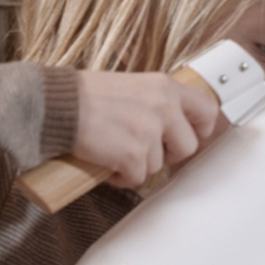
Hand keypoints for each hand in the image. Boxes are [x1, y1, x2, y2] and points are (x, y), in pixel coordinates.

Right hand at [71, 70, 221, 187]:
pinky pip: (138, 179)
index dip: (200, 129)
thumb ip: (156, 102)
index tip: (187, 136)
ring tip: (116, 152)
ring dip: (138, 165)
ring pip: (158, 165)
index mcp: (165, 86)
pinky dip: (122, 178)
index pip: (207, 109)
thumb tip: (171, 124)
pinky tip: (108, 164)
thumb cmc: (85, 96)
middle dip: (168, 155)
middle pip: (188, 146)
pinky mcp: (133, 154)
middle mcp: (163, 107)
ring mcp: (149, 132)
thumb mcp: (133, 86)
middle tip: (146, 151)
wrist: (56, 105)